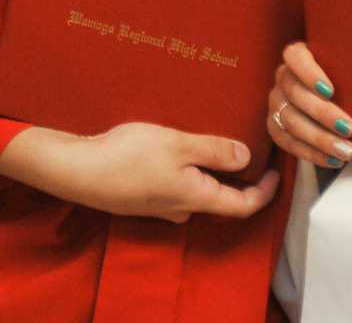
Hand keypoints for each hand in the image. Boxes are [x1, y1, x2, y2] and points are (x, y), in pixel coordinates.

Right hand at [0, 121, 278, 223]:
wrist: (76, 171)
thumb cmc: (128, 156)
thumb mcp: (177, 145)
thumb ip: (214, 151)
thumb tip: (247, 158)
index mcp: (196, 198)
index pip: (243, 205)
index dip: (264, 191)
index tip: (275, 171)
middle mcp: (181, 208)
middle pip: (219, 200)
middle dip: (235, 178)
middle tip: (246, 150)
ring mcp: (158, 206)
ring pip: (194, 192)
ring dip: (206, 172)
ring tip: (208, 143)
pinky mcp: (140, 197)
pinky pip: (172, 187)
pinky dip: (183, 171)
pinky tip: (173, 150)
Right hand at [267, 42, 351, 169]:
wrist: (343, 108)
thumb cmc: (351, 86)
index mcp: (299, 57)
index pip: (294, 56)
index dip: (308, 73)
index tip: (330, 91)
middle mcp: (284, 77)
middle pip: (294, 93)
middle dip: (322, 113)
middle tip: (349, 128)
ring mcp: (277, 102)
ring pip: (290, 120)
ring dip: (319, 138)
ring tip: (346, 151)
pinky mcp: (275, 126)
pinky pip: (287, 142)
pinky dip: (311, 153)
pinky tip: (333, 160)